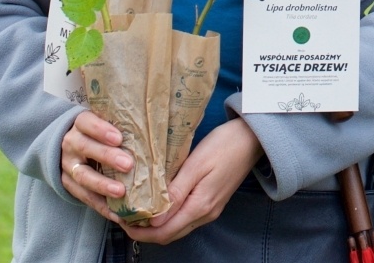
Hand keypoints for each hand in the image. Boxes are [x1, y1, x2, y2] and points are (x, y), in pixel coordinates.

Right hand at [61, 111, 132, 221]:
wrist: (71, 146)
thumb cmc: (100, 132)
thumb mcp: (105, 122)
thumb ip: (124, 123)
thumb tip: (157, 126)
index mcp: (81, 124)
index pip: (86, 122)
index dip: (101, 130)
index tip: (119, 138)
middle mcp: (71, 143)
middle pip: (85, 148)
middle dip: (107, 156)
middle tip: (128, 164)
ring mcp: (68, 165)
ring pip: (83, 175)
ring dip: (102, 185)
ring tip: (121, 192)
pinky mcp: (69, 185)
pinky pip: (84, 197)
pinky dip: (101, 206)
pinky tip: (117, 213)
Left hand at [122, 117, 260, 244]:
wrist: (253, 138)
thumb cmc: (224, 145)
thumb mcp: (196, 164)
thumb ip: (176, 192)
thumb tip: (153, 219)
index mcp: (200, 206)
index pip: (163, 233)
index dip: (139, 232)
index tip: (120, 220)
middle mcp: (205, 214)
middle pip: (168, 235)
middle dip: (143, 232)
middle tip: (123, 216)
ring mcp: (210, 209)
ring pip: (177, 228)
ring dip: (155, 225)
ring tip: (136, 209)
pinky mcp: (212, 202)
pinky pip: (185, 218)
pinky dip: (168, 217)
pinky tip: (158, 203)